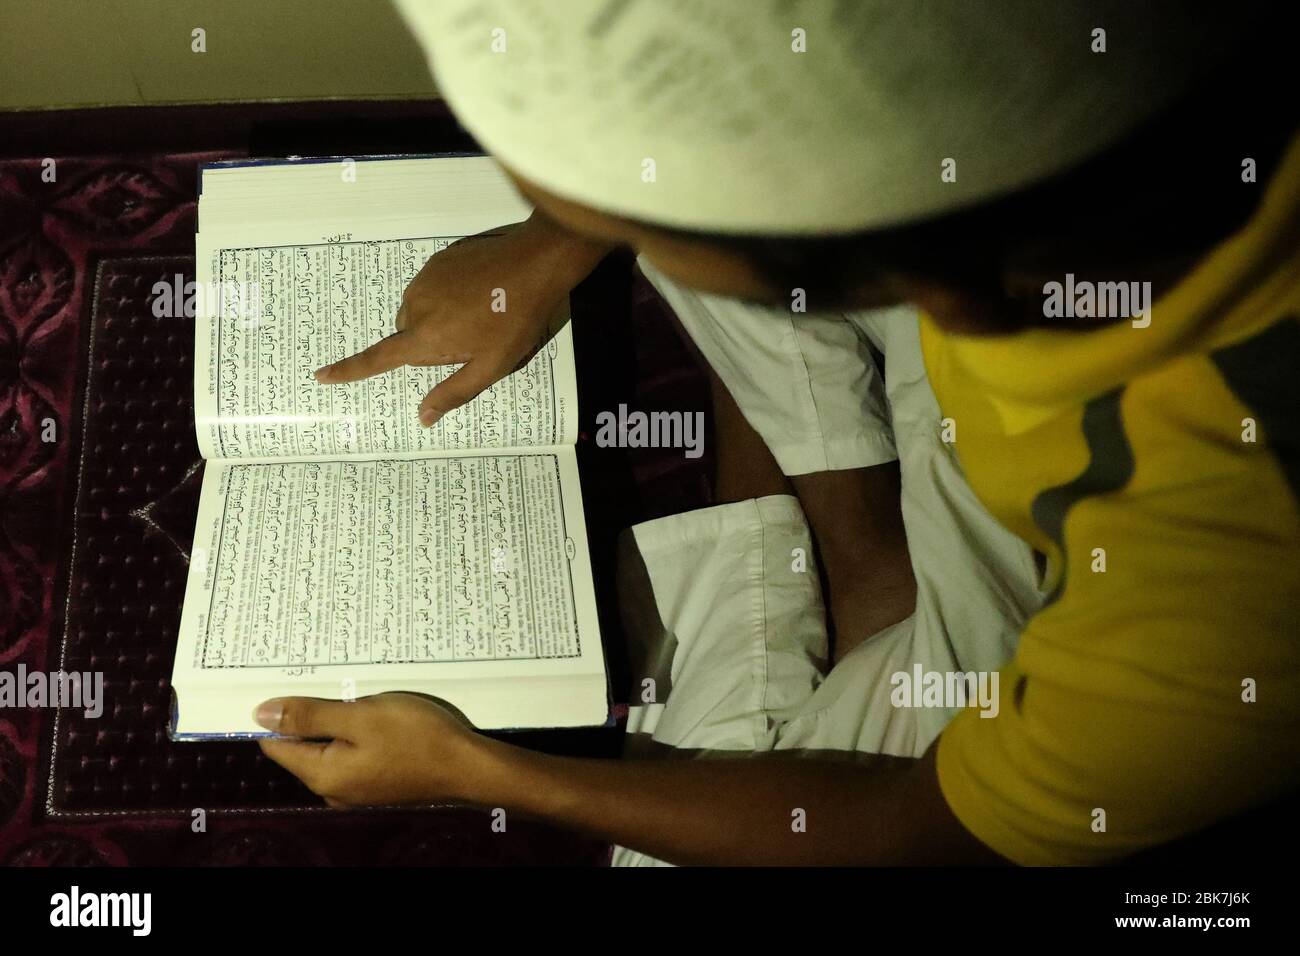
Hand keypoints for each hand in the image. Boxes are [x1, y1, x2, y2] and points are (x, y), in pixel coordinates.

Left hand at [255, 692, 493, 806]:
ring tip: (354, 690)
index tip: (287, 681)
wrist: (468, 766)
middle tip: (325, 677)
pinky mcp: (378, 783)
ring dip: (337, 720)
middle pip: (304, 746)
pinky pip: (353, 754)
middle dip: (310, 713)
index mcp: (322, 774)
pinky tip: (374, 712)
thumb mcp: (361, 716)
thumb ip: (309, 716)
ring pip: (331, 747)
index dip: (277, 712)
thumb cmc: (414, 737)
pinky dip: (357, 732)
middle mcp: (333, 789)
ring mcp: (358, 789)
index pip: (276, 744)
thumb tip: (259, 714)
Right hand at [313, 210, 611, 425]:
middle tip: (474, 338)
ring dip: (440, 318)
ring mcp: (426, 279)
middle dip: (431, 343)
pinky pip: (432, 286)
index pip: (378, 359)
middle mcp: (416, 306)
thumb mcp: (492, 366)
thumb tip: (422, 417)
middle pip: (408, 335)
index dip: (348, 371)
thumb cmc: (516, 321)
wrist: (533, 263)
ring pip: (420, 310)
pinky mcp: (438, 260)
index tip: (321, 376)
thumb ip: (454, 392)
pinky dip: (448, 295)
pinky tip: (479, 293)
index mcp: (425, 336)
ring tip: (481, 314)